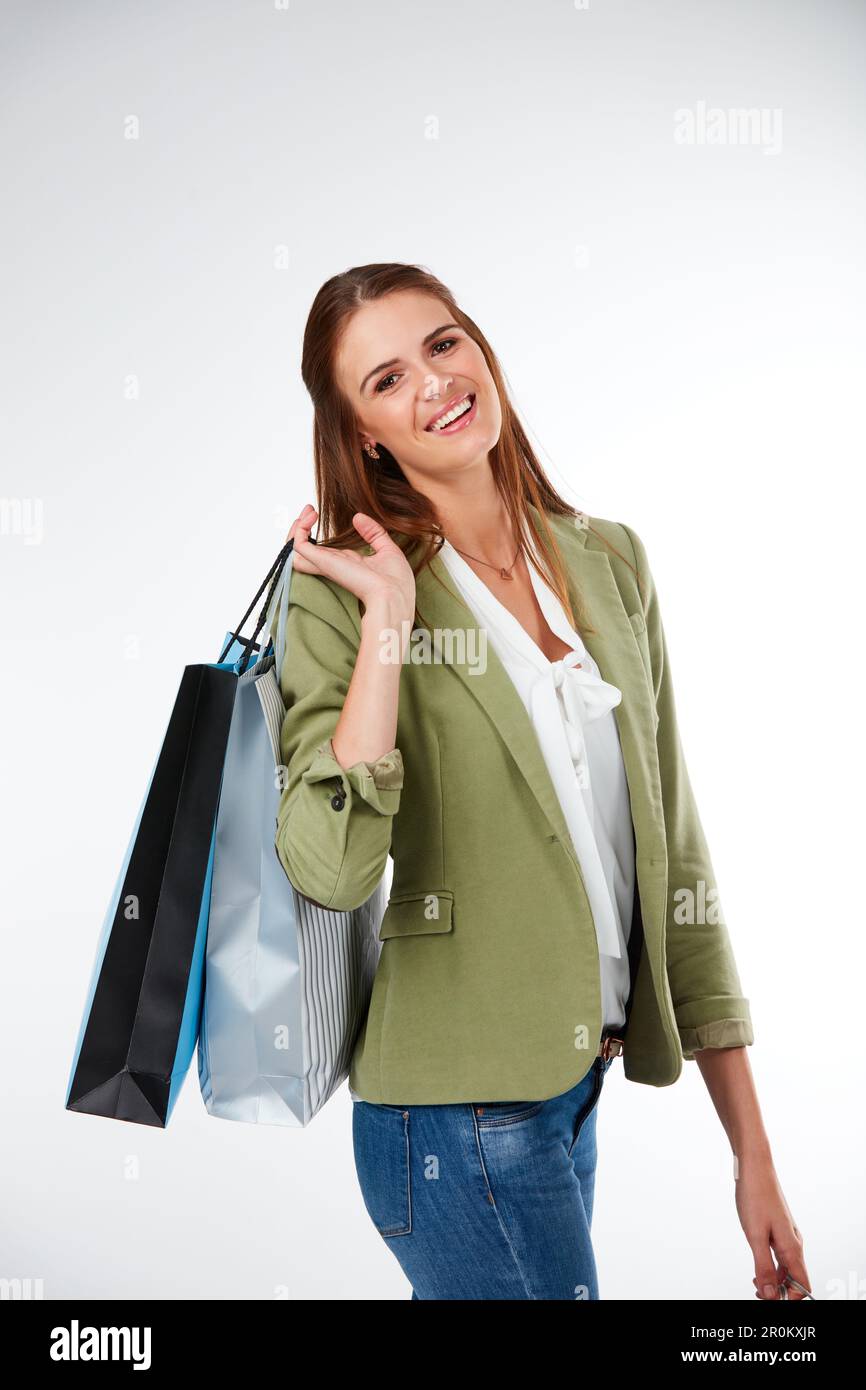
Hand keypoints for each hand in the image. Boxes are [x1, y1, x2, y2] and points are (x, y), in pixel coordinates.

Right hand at [286, 505, 415, 616]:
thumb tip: (358, 517)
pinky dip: (300, 531)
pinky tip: (310, 519)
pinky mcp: (324, 563)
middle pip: (303, 550)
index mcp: (346, 563)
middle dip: (300, 528)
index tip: (316, 512)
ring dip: (296, 529)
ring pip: (295, 549)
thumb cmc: (395, 582)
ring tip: (309, 512)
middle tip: (309, 510)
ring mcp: (326, 564)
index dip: (315, 532)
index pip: (321, 550)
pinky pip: (300, 547)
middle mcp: (333, 564)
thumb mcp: (387, 549)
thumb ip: (373, 532)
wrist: (394, 595)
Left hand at [735, 1158, 812, 1298]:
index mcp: (792, 1248)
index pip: (802, 1285)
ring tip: (755, 1282)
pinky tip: (758, 1264)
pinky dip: (772, 1265)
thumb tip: (771, 1294)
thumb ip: (763, 1267)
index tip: (768, 1298)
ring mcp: (787, 1235)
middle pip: (795, 1279)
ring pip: (788, 1268)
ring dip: (775, 1280)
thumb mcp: (755, 1236)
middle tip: (757, 1292)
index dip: (788, 1298)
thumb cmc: (755, 1196)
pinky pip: (781, 1255)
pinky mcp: (779, 1229)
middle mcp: (794, 1243)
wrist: (755, 1167)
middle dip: (779, 1291)